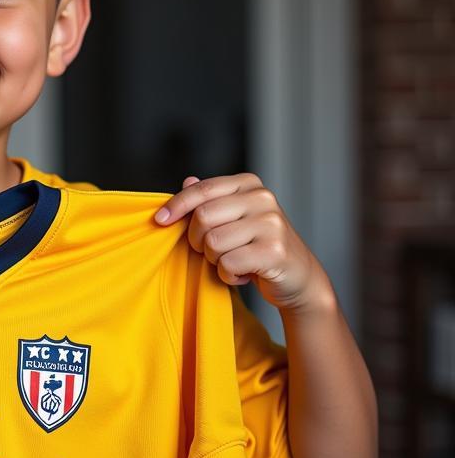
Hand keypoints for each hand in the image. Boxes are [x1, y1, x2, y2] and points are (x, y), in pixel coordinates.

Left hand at [154, 173, 333, 312]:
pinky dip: (227, 274)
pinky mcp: (274, 251)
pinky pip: (228, 263)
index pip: (202, 190)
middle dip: (197, 240)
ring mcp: (271, 224)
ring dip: (214, 260)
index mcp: (250, 184)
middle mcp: (263, 198)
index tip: (160, 220)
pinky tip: (243, 273)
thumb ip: (211, 201)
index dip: (176, 205)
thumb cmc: (257, 246)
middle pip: (202, 217)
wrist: (297, 277)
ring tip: (233, 261)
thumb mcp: (234, 219)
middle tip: (213, 251)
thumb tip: (187, 180)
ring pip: (213, 242)